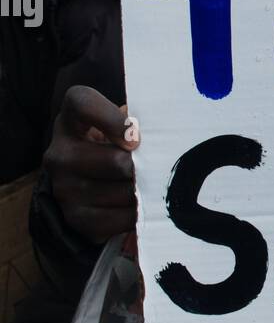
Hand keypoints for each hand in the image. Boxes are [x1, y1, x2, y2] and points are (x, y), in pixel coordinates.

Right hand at [43, 85, 139, 244]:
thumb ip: (137, 121)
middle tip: (155, 168)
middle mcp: (59, 154)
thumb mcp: (119, 126)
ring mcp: (64, 188)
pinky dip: (138, 214)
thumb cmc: (113, 146)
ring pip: (124, 193)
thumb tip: (165, 132)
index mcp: (70, 119)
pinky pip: (121, 219)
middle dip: (142, 167)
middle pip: (116, 161)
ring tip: (148, 186)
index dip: (112, 118)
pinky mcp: (76, 218)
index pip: (82, 103)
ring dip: (143, 192)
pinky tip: (140, 206)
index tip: (136, 137)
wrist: (84, 187)